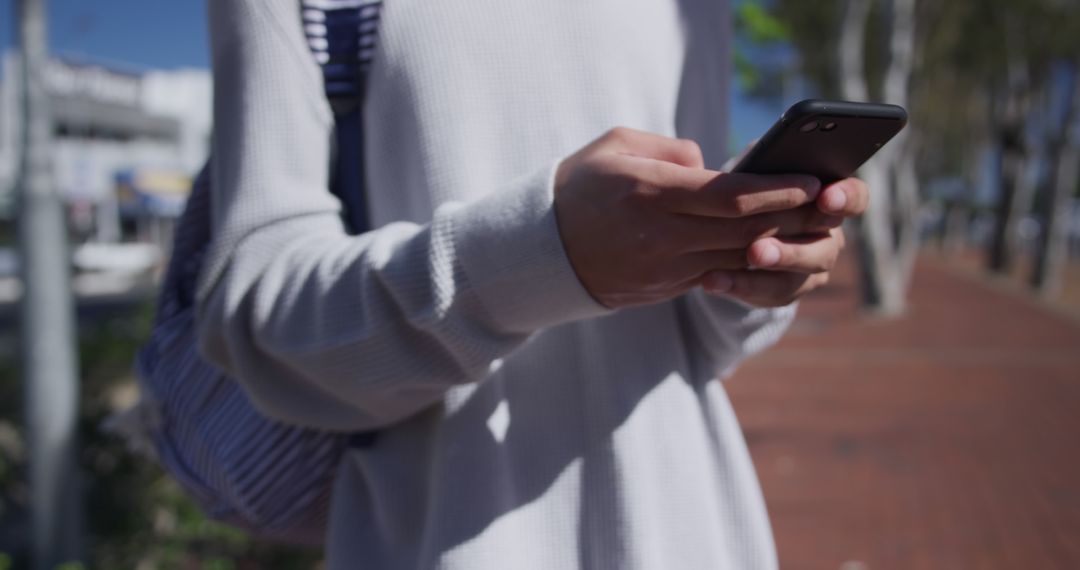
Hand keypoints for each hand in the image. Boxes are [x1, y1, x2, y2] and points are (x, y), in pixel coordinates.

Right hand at [553, 127, 835, 308]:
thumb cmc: (579, 186)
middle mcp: (661, 234)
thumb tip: (710, 165)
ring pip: (737, 258)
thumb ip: (670, 150)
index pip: (731, 195)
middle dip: (794, 217)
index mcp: (650, 192)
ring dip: (780, 244)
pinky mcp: (663, 288)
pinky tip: (770, 249)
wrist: (539, 250)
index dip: (777, 190)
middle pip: (745, 230)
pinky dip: (746, 263)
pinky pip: (716, 275)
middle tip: (831, 204)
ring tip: (812, 227)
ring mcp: (663, 268)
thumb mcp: (615, 146)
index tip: (810, 181)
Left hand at [699, 177, 868, 306]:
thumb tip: (709, 148)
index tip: (825, 198)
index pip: (855, 198)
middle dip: (790, 250)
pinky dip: (739, 287)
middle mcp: (828, 236)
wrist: (734, 228)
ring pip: (797, 276)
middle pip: (824, 248)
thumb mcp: (754, 169)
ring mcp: (811, 268)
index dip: (845, 198)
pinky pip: (768, 294)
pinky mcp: (785, 291)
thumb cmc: (751, 188)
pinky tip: (712, 281)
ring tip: (741, 262)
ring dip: (767, 269)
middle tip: (757, 250)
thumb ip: (754, 161)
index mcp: (831, 199)